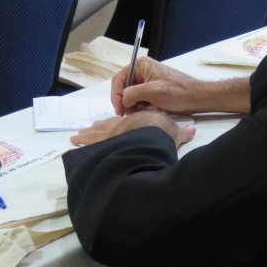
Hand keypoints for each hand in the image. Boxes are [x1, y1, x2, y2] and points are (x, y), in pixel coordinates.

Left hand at [70, 110, 194, 148]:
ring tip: (75, 137)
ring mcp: (110, 134)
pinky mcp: (103, 143)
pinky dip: (81, 144)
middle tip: (86, 129)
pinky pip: (89, 143)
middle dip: (96, 128)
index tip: (110, 123)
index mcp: (136, 121)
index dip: (116, 122)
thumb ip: (182, 132)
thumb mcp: (175, 131)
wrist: (150, 134)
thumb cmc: (161, 132)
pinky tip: (74, 146)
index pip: (124, 120)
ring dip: (85, 135)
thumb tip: (192, 131)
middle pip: (106, 125)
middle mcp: (121, 126)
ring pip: (94, 133)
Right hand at [113, 57, 249, 115]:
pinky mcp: (152, 92)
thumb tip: (122, 100)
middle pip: (123, 89)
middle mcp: (142, 71)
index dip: (115, 95)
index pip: (119, 79)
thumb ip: (133, 93)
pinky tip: (149, 111)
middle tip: (129, 114)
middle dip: (126, 102)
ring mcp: (147, 82)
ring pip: (130, 97)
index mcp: (141, 65)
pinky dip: (141, 108)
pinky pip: (139, 101)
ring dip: (134, 106)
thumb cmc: (178, 92)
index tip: (119, 109)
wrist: (196, 98)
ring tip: (143, 111)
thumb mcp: (153, 91)